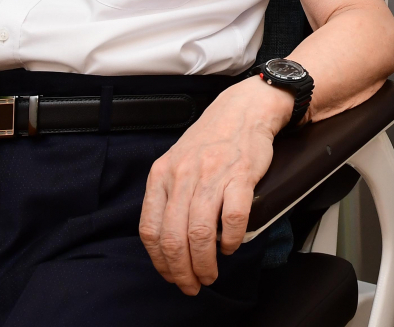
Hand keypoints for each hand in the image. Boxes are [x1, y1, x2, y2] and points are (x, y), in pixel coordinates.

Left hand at [139, 78, 290, 294]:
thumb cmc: (210, 140)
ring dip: (205, 262)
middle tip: (193, 284)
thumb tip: (168, 241)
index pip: (151, 230)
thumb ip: (168, 195)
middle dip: (182, 271)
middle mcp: (182, 176)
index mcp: (161, 175)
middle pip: (174, 238)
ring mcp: (211, 175)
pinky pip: (232, 219)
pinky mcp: (240, 176)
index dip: (160, 262)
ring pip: (200, 234)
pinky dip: (230, 240)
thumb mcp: (176, 162)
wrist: (243, 110)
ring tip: (211, 272)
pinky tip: (230, 246)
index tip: (171, 275)